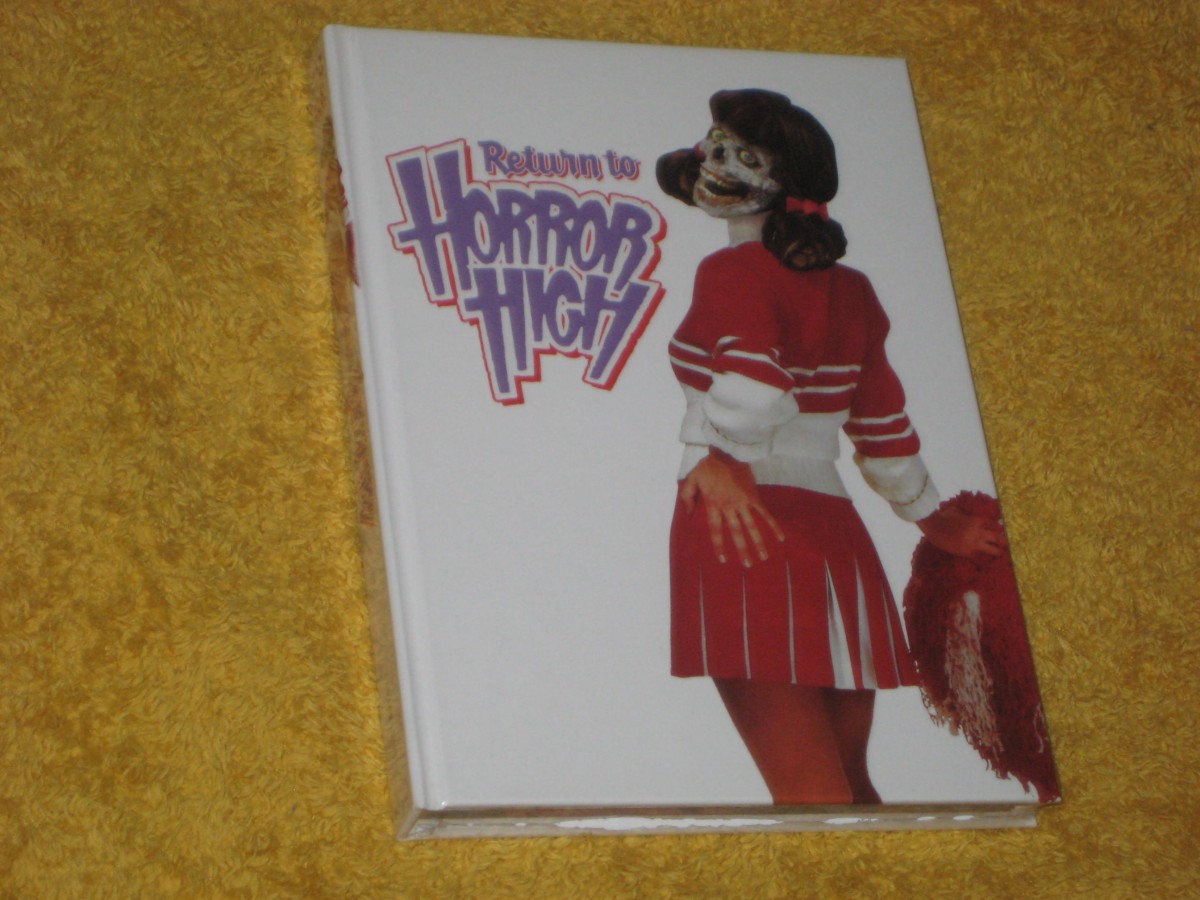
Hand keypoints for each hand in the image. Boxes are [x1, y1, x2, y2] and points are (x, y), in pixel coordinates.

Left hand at [680, 449, 785, 566]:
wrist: (727, 452)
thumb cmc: (708, 466)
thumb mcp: (692, 479)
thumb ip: (687, 497)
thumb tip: (688, 515)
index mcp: (713, 505)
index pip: (716, 530)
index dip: (719, 545)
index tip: (723, 559)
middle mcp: (729, 507)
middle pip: (736, 533)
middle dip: (742, 550)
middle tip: (748, 565)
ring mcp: (743, 502)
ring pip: (751, 526)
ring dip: (758, 543)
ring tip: (764, 557)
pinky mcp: (754, 496)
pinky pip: (764, 513)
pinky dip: (772, 525)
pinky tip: (780, 537)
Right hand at [917, 505, 1006, 560]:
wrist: (933, 525)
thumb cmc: (943, 515)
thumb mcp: (959, 511)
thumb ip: (966, 515)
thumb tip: (967, 517)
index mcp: (977, 521)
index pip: (994, 525)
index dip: (998, 529)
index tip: (1001, 532)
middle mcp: (979, 532)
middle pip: (997, 538)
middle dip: (1002, 541)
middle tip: (1005, 545)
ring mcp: (974, 543)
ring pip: (992, 550)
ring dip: (997, 552)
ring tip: (1000, 555)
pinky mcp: (966, 552)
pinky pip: (979, 559)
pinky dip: (982, 561)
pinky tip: (986, 565)